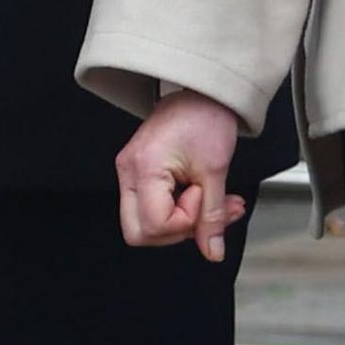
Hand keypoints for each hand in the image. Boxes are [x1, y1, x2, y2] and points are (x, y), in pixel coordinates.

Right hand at [115, 91, 250, 260]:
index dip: (185, 221)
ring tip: (215, 202)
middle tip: (202, 209)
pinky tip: (203, 196)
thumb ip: (213, 215)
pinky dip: (181, 209)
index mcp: (143, 168)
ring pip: (145, 223)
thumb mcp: (215, 170)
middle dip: (176, 230)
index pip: (153, 225)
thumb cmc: (205, 118)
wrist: (201, 91)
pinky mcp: (139, 173)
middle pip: (138, 232)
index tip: (202, 196)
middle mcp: (128, 172)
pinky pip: (152, 207)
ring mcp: (130, 173)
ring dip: (185, 221)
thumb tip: (212, 252)